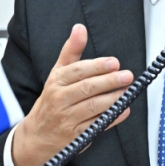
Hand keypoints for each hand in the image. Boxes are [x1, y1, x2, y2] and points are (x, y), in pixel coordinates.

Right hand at [12, 24, 131, 165]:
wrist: (37, 136)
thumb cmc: (51, 101)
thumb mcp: (57, 74)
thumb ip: (71, 51)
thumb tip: (80, 28)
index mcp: (56, 82)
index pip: (77, 72)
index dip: (97, 67)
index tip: (114, 63)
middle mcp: (60, 99)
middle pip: (87, 88)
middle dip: (108, 81)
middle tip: (126, 76)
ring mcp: (67, 119)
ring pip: (93, 107)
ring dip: (113, 99)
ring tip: (127, 91)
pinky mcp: (76, 136)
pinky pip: (96, 125)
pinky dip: (111, 118)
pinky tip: (123, 111)